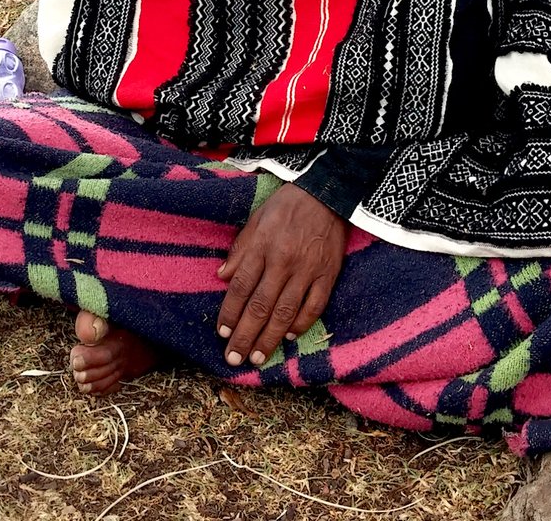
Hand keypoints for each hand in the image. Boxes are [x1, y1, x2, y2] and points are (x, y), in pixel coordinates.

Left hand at [216, 184, 348, 367]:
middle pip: (260, 306)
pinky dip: (301, 323)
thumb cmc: (287, 205)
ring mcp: (307, 270)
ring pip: (285, 312)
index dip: (230, 313)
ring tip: (258, 358)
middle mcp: (283, 261)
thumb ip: (240, 248)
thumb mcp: (257, 219)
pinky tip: (290, 336)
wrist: (327, 193)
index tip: (222, 333)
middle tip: (234, 359)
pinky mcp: (328, 274)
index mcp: (262, 246)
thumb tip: (222, 276)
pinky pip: (314, 306)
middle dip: (245, 336)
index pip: (240, 286)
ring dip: (269, 338)